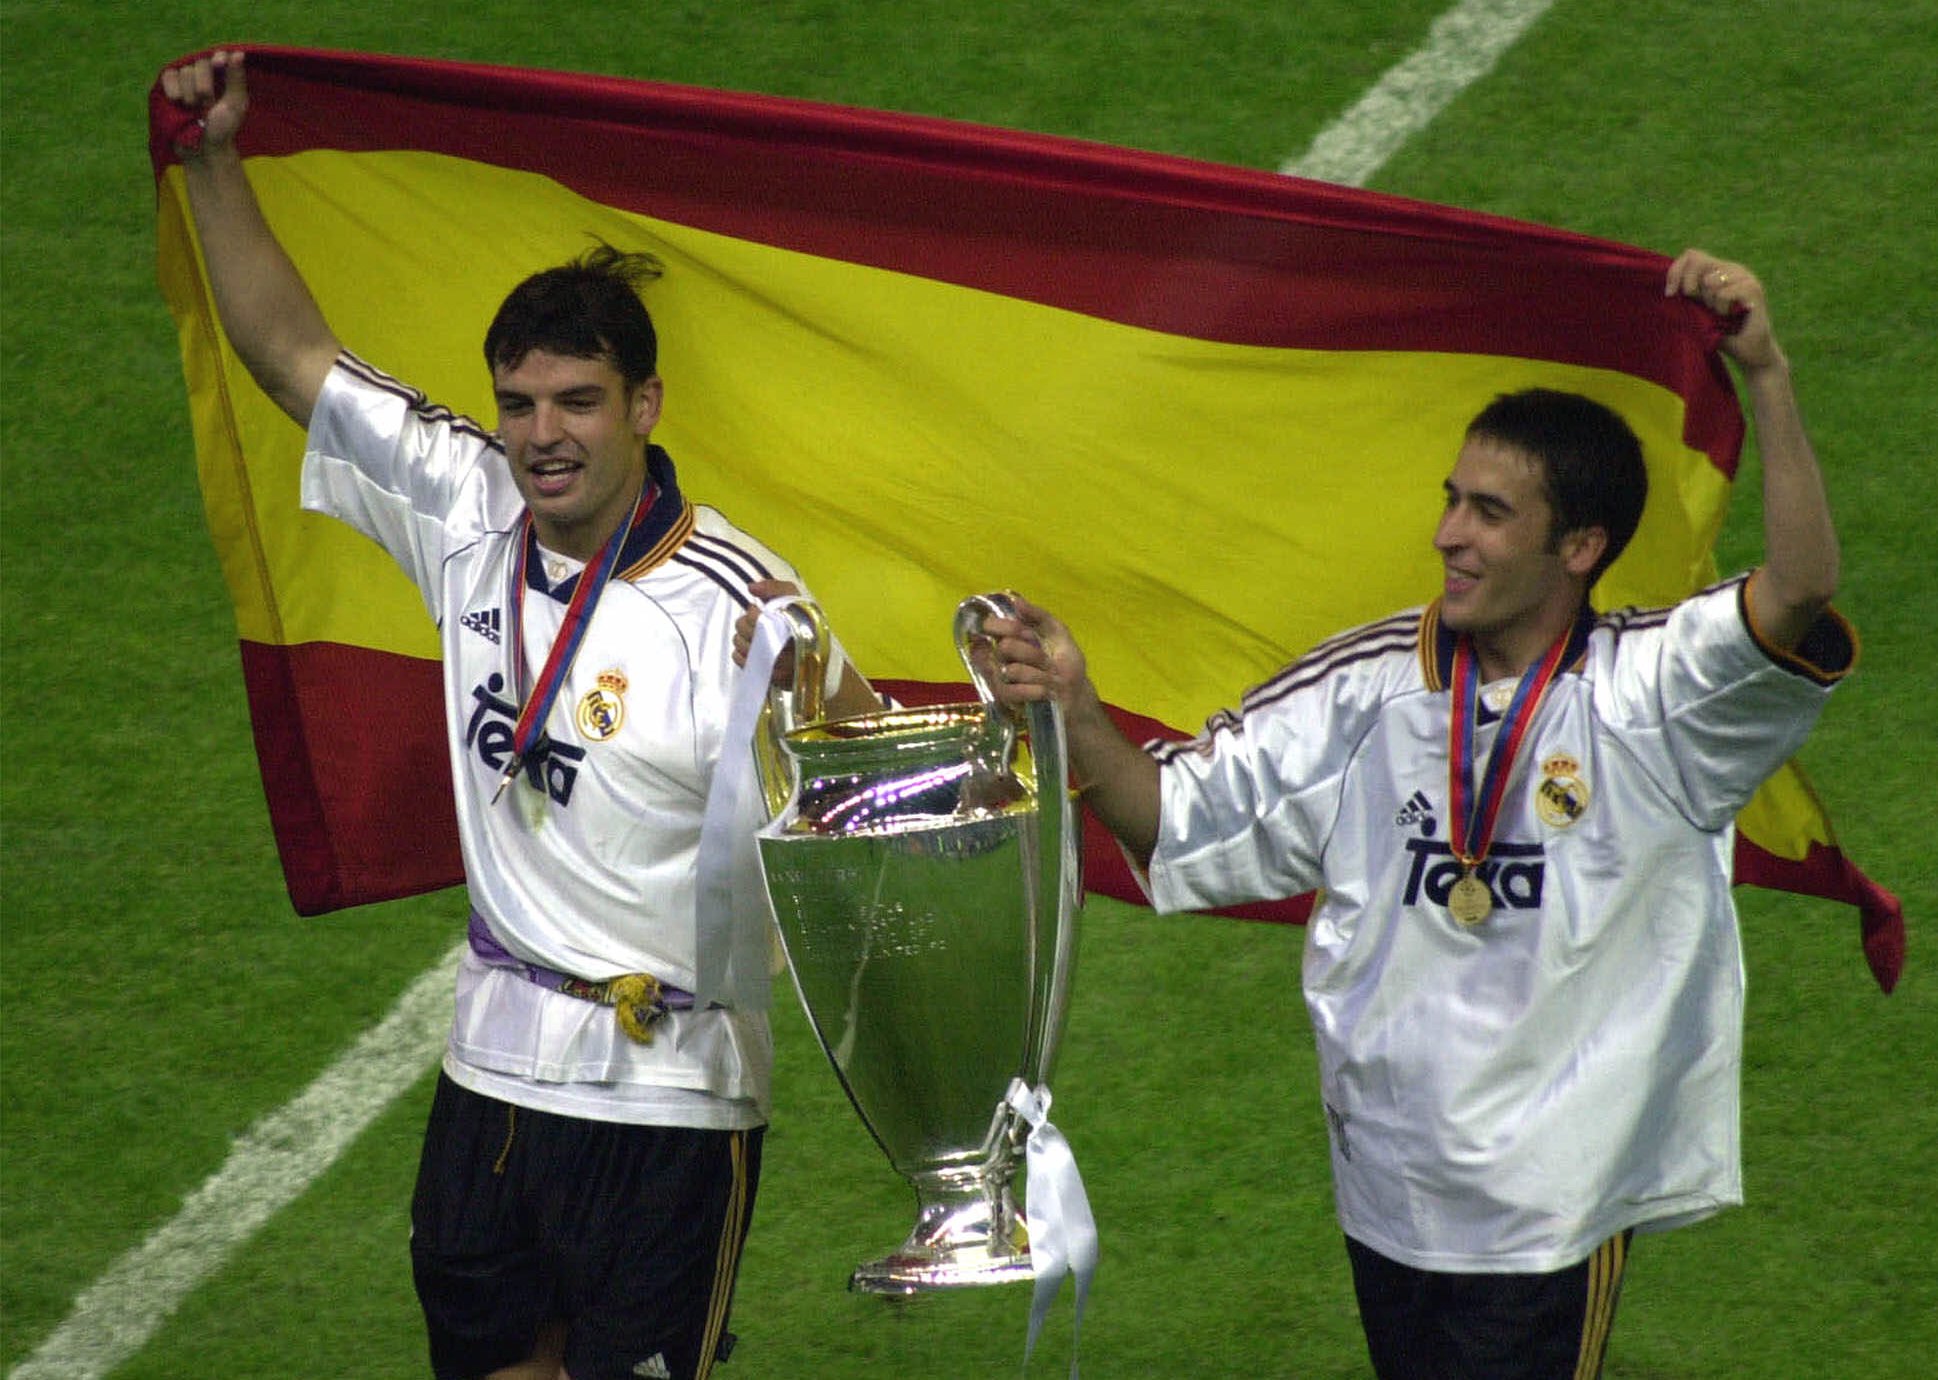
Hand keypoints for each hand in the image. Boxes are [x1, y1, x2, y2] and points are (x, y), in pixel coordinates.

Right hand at [160, 49, 248, 159]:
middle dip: (204, 85)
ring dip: (190, 93)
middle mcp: (204, 75)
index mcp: (223, 78)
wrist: (201, 147)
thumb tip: (238, 53)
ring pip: (185, 70)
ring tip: (193, 109)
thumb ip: (236, 79)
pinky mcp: (168, 86)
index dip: (218, 57)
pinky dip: (173, 88)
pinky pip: (168, 74)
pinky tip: (177, 101)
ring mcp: (185, 80)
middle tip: (206, 104)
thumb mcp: (235, 105)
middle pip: (201, 62)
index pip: (220, 56)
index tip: (219, 64)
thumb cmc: (223, 129)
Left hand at [734, 578, 802, 673]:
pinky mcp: (769, 676)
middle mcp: (782, 648)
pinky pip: (741, 661)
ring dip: (742, 637)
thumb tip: (751, 588)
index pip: (755, 617)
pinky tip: (752, 647)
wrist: (820, 653)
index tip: (759, 609)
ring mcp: (775, 665)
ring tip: (754, 634)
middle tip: (755, 622)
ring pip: (740, 646)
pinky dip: (741, 652)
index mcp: (789, 625)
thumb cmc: (806, 621)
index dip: (753, 611)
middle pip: (745, 631)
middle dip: (745, 623)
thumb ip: (773, 587)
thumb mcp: (795, 598)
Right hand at [973, 595, 1092, 711]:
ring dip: (1039, 673)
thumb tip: (1016, 601)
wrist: (1076, 692)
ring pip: (1012, 670)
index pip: (989, 626)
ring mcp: (1002, 679)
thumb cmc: (1065, 661)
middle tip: (1046, 658)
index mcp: (1009, 637)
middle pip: (1005, 647)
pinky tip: (1047, 690)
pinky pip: (1014, 691)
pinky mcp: (1008, 699)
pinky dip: (1036, 690)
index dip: (1005, 627)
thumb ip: (1038, 615)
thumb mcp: (1058, 632)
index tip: (1026, 632)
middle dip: (1032, 652)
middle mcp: (1000, 657)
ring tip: (1051, 677)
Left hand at [1666, 248, 1783, 373]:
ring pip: (1710, 280)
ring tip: (1719, 313)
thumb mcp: (1696, 311)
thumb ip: (1686, 295)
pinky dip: (1721, 308)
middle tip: (1697, 305)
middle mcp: (1732, 268)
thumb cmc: (1722, 333)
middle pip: (1697, 260)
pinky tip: (1729, 316)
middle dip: (1688, 285)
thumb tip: (1667, 288)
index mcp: (1718, 270)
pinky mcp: (1754, 288)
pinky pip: (1724, 293)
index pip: (1691, 255)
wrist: (1749, 351)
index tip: (1670, 294)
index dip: (1675, 271)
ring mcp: (1745, 276)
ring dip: (1708, 302)